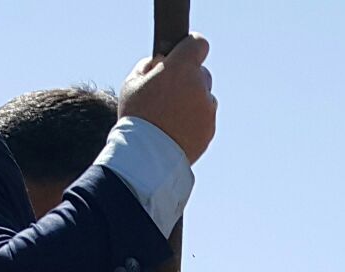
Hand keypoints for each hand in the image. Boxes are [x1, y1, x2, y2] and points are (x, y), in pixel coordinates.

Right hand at [118, 34, 216, 163]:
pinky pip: (205, 118)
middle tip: (170, 91)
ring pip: (205, 97)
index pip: (198, 43)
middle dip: (189, 78)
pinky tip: (177, 129)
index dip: (191, 47)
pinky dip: (195, 121)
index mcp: (181, 67)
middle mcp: (199, 85)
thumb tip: (161, 61)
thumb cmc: (137, 115)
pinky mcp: (211, 129)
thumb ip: (149, 66)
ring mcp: (208, 108)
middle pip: (202, 73)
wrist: (149, 154)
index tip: (183, 53)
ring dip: (193, 101)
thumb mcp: (133, 82)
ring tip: (171, 115)